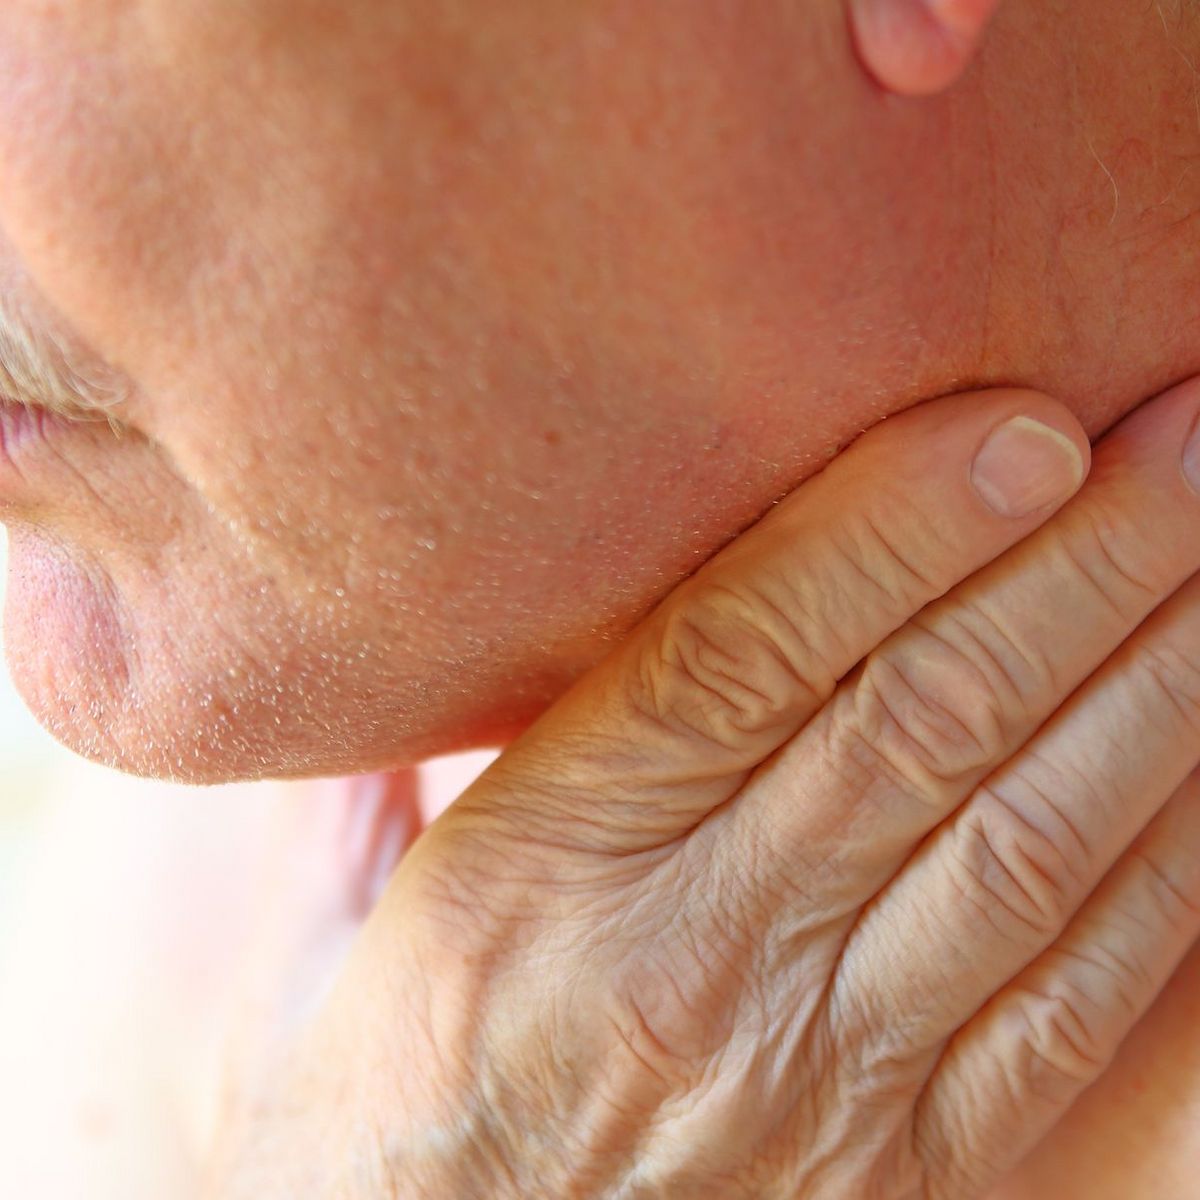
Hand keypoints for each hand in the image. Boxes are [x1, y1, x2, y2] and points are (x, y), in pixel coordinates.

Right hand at [206, 380, 1199, 1198]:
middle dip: (1077, 563)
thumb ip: (406, 772)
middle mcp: (690, 957)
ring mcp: (814, 1071)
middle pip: (916, 719)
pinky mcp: (904, 1158)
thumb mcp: (366, 913)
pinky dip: (1164, 858)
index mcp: (540, 863)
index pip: (740, 651)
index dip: (890, 525)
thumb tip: (425, 645)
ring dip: (1153, 682)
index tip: (1017, 422)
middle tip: (1186, 435)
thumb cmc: (397, 1085)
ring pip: (1024, 840)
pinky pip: (1071, 997)